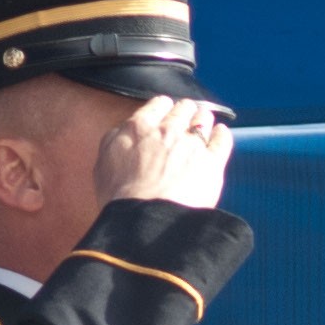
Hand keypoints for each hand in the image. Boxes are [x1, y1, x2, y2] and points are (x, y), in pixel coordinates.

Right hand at [91, 95, 231, 210]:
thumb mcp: (103, 164)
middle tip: (187, 118)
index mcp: (138, 129)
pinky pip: (222, 140)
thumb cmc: (120, 198)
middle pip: (183, 109)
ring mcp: (191, 145)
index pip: (157, 105)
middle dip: (186, 112)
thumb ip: (114, 141)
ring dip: (204, 120)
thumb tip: (123, 131)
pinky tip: (221, 134)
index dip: (163, 107)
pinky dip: (222, 135)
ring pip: (203, 120)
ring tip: (205, 123)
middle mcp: (166, 131)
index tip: (166, 112)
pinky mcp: (212, 162)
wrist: (145, 218)